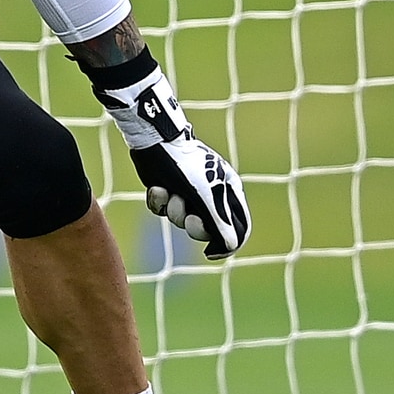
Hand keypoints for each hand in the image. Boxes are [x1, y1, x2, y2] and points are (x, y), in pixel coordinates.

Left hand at [94, 67, 249, 259]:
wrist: (155, 140)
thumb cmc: (187, 165)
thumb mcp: (207, 198)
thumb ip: (219, 223)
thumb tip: (230, 247)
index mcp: (229, 191)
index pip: (238, 226)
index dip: (228, 243)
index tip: (211, 252)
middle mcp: (210, 192)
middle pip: (207, 228)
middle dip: (196, 227)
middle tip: (190, 219)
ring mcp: (188, 191)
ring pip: (181, 219)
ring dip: (174, 211)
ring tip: (171, 193)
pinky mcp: (167, 188)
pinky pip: (163, 209)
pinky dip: (159, 202)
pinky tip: (157, 188)